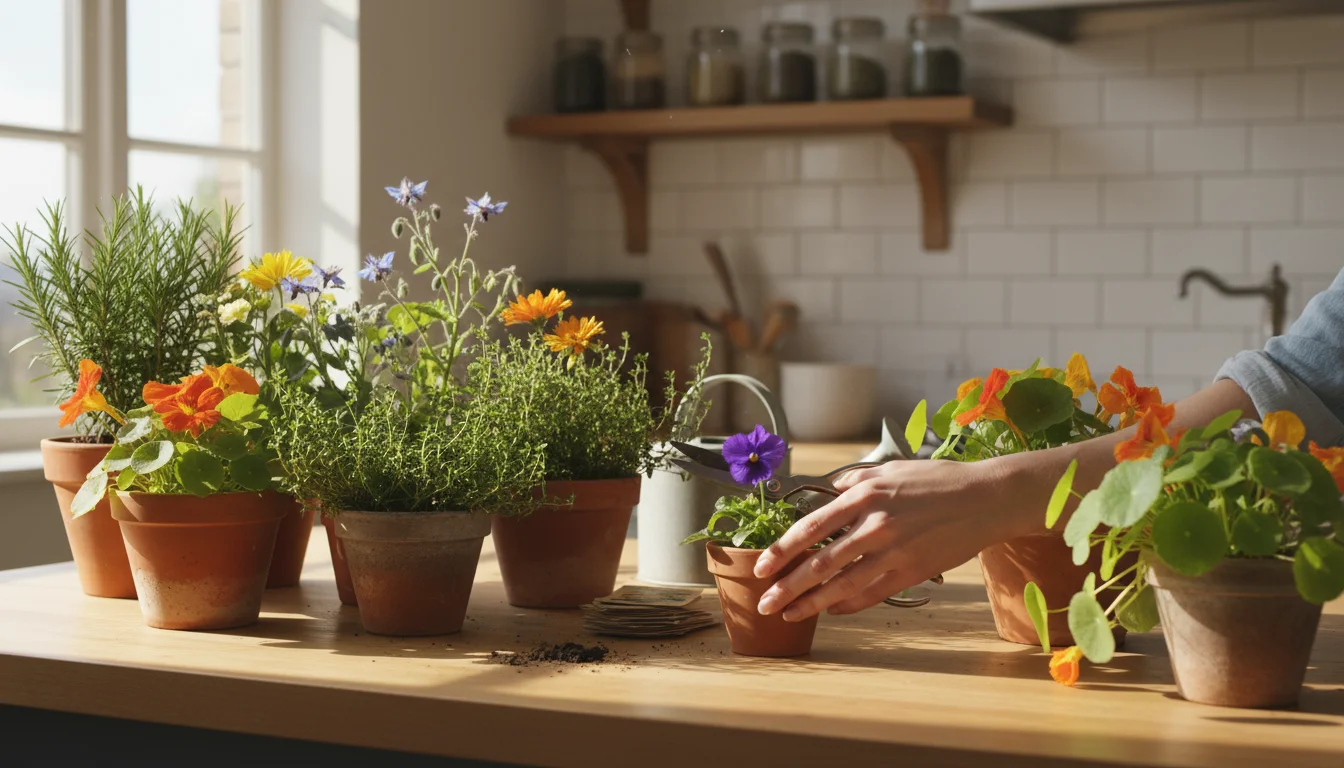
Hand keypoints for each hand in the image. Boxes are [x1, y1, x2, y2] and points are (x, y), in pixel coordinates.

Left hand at [751, 457, 1036, 621]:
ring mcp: (894, 552)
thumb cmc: (938, 480)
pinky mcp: (913, 572)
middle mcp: (875, 525)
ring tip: (787, 615)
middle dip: (787, 587)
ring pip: (842, 585)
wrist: (986, 499)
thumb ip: (857, 479)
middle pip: (820, 563)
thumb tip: (832, 488)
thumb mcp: (892, 469)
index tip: (761, 567)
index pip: (810, 528)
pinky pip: (872, 593)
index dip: (782, 551)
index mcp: (865, 496)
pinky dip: (848, 605)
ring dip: (811, 603)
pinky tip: (830, 611)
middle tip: (764, 604)